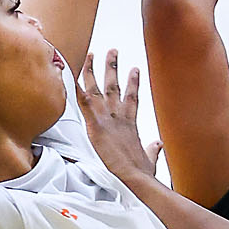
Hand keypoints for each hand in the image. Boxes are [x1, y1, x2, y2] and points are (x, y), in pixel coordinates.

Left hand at [77, 51, 161, 185]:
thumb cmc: (143, 173)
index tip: (134, 69)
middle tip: (112, 51)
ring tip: (91, 54)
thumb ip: (153, 148)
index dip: (133, 83)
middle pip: (115, 86)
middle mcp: (119, 117)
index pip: (132, 98)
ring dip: (94, 70)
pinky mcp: (96, 126)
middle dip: (112, 67)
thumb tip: (158, 143)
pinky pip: (84, 104)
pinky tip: (70, 77)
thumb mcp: (150, 158)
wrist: (136, 178)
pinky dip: (76, 91)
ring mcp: (108, 120)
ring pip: (98, 89)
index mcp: (131, 124)